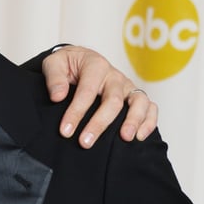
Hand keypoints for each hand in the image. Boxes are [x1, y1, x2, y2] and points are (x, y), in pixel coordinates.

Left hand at [43, 47, 157, 147]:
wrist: (80, 61)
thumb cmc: (67, 65)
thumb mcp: (54, 63)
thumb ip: (54, 78)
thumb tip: (58, 96)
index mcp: (95, 65)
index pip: (87, 90)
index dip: (76, 112)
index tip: (65, 131)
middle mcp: (115, 76)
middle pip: (113, 100)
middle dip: (99, 123)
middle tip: (85, 143)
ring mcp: (127, 86)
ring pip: (139, 101)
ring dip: (133, 120)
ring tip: (125, 138)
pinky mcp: (135, 96)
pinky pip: (150, 107)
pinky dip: (149, 121)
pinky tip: (139, 137)